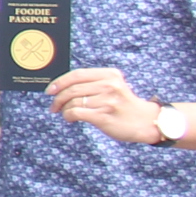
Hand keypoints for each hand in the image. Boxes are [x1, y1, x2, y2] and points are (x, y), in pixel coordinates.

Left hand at [47, 66, 161, 143]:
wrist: (145, 122)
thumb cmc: (123, 104)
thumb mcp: (113, 86)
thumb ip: (92, 82)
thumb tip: (61, 86)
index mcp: (110, 75)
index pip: (77, 74)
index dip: (59, 82)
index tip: (50, 90)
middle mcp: (110, 85)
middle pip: (72, 89)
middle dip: (58, 98)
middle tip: (54, 106)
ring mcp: (107, 101)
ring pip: (72, 102)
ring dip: (64, 109)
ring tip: (66, 113)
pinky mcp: (104, 116)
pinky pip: (76, 112)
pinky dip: (68, 115)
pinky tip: (71, 118)